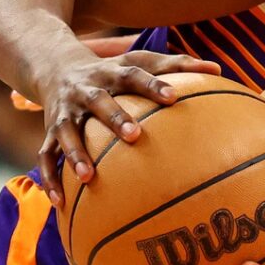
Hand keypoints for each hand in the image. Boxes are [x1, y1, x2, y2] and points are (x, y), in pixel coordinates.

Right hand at [33, 50, 219, 205]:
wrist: (54, 65)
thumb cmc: (112, 72)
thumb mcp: (139, 61)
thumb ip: (177, 65)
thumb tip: (218, 68)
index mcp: (112, 73)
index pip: (134, 75)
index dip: (153, 85)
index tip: (173, 97)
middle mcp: (86, 90)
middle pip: (99, 101)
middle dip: (114, 117)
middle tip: (134, 136)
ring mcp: (65, 112)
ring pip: (66, 132)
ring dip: (75, 153)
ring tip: (88, 177)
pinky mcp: (49, 130)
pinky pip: (46, 156)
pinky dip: (51, 178)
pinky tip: (61, 202)